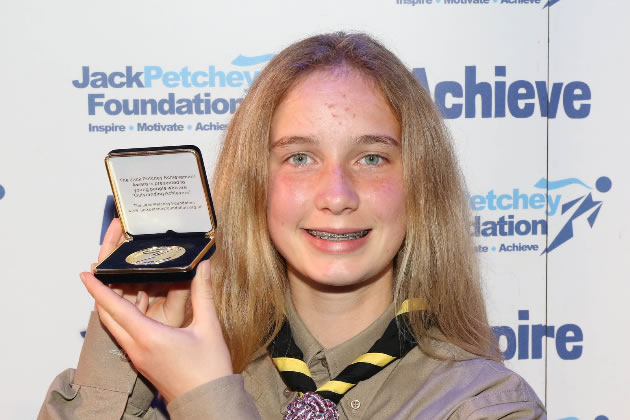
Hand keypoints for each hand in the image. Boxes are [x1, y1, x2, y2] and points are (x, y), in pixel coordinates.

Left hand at [81, 219, 233, 401]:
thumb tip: (202, 267)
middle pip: (108, 318)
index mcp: (149, 337)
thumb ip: (202, 294)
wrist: (206, 403)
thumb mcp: (208, 327)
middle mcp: (137, 348)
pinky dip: (123, 318)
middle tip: (98, 274)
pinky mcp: (142, 362)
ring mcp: (137, 357)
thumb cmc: (209, 370)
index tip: (85, 273)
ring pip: (115, 327)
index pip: (116, 308)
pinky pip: (125, 336)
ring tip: (115, 286)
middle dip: (99, 294)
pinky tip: (137, 308)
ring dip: (111, 307)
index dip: (98, 289)